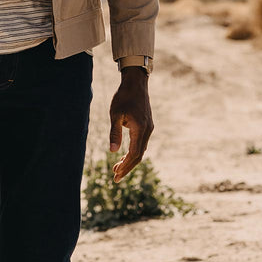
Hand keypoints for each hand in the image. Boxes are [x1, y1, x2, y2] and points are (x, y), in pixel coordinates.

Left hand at [109, 67, 153, 182]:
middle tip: (115, 178)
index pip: (134, 154)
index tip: (116, 175)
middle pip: (139, 156)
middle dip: (127, 168)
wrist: (136, 83)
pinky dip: (133, 152)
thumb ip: (114, 133)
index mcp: (140, 129)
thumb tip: (113, 151)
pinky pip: (141, 143)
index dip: (125, 166)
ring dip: (129, 160)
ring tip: (116, 169)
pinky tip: (124, 155)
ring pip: (141, 150)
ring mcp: (148, 128)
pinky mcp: (147, 125)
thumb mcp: (115, 114)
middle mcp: (147, 131)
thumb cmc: (123, 97)